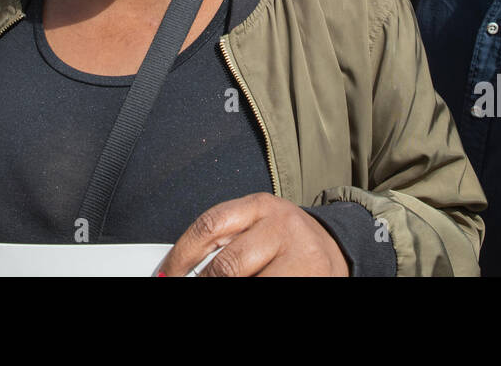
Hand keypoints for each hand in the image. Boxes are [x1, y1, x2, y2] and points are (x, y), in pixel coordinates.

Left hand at [158, 193, 347, 276]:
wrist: (334, 251)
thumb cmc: (285, 243)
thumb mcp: (255, 228)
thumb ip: (224, 242)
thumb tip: (179, 269)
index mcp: (259, 205)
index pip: (209, 226)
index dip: (180, 255)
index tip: (166, 274)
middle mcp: (281, 225)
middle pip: (227, 265)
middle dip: (204, 283)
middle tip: (189, 287)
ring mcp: (299, 255)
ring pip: (247, 283)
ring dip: (228, 290)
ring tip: (223, 288)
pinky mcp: (312, 278)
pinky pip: (271, 291)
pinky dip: (254, 295)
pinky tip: (254, 286)